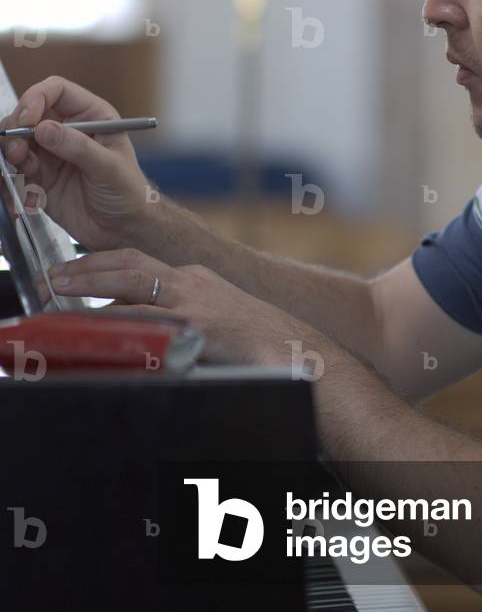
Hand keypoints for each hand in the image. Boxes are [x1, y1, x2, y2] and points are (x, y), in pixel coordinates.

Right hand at [0, 76, 151, 250]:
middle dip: (16, 128)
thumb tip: (43, 128)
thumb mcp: (109, 168)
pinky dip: (12, 179)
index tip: (27, 120)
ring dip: (11, 153)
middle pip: (28, 113)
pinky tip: (29, 195)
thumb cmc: (129, 193)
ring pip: (15, 140)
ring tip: (23, 169)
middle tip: (18, 152)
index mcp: (91, 116)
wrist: (124, 229)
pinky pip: (14, 169)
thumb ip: (78, 147)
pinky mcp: (39, 176)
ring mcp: (50, 153)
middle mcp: (67, 129)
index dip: (36, 98)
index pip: (56, 91)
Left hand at [47, 247, 291, 364]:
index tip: (76, 271)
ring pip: (133, 280)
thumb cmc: (255, 342)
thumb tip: (142, 328)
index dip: (104, 264)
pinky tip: (98, 323)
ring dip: (93, 282)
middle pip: (130, 261)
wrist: (294, 350)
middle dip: (89, 265)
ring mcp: (194, 299)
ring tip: (64, 288)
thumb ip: (179, 318)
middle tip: (58, 275)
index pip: (140, 262)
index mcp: (194, 278)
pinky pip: (149, 316)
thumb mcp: (212, 319)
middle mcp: (192, 280)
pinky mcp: (198, 322)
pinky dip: (118, 317)